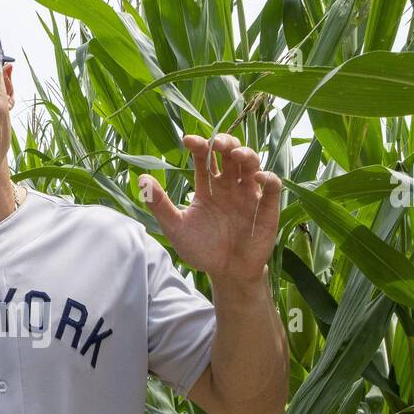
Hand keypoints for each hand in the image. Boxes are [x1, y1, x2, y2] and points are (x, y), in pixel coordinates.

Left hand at [139, 133, 280, 287]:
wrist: (226, 273)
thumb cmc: (201, 249)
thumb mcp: (176, 227)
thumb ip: (160, 204)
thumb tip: (142, 180)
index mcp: (208, 187)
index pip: (205, 158)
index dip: (199, 145)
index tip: (188, 140)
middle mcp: (229, 186)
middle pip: (230, 153)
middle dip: (225, 142)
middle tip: (217, 143)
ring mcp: (248, 195)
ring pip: (251, 163)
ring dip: (246, 154)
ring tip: (236, 154)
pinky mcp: (266, 208)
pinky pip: (272, 187)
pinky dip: (268, 178)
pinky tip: (258, 177)